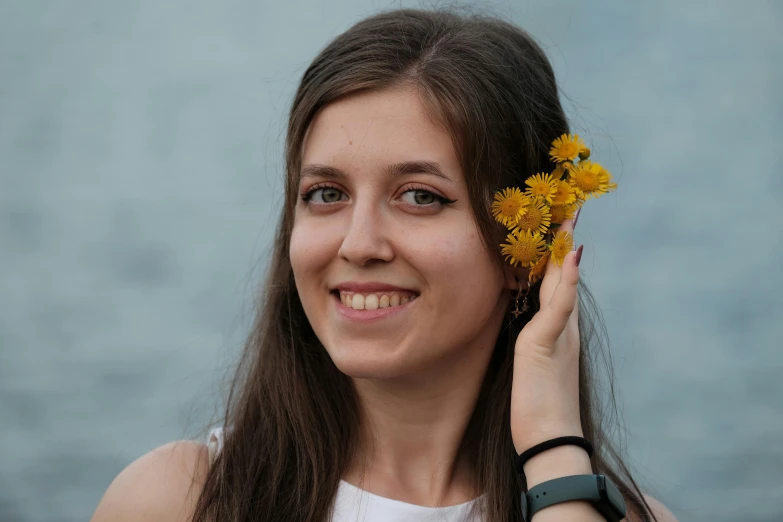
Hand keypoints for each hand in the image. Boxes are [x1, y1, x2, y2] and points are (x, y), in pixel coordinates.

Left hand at [510, 216, 583, 454]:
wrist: (551, 443)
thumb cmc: (538, 408)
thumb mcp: (533, 365)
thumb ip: (533, 338)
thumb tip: (527, 324)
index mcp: (555, 327)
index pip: (556, 278)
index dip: (555, 249)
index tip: (553, 219)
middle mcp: (563, 325)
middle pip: (564, 271)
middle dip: (563, 235)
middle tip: (567, 200)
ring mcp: (559, 333)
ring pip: (564, 280)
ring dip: (565, 246)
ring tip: (569, 212)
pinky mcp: (548, 345)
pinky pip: (559, 306)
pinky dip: (567, 280)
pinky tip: (570, 255)